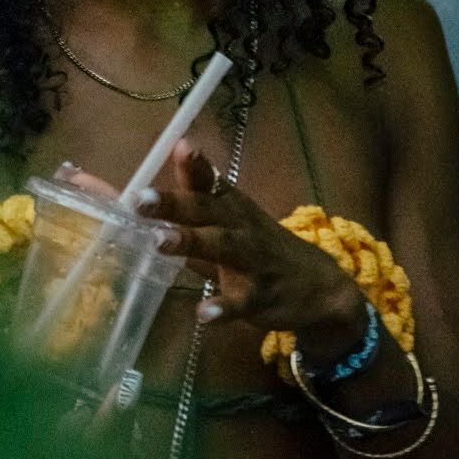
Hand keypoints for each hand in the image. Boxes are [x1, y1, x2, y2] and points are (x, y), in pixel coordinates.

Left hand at [138, 138, 366, 356]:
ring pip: (221, 247)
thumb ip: (191, 211)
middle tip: (140, 199)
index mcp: (231, 206)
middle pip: (206, 210)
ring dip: (191, 242)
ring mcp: (252, 261)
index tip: (179, 146)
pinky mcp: (260, 297)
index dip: (194, 165)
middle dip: (174, 203)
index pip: (210, 181)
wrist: (318, 286)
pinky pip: (240, 302)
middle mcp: (240, 226)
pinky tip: (203, 313)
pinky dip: (222, 307)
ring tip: (160, 241)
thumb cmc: (261, 249)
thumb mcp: (230, 223)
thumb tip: (147, 202)